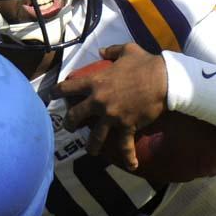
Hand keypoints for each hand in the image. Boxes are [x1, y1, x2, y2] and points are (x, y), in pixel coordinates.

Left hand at [52, 43, 167, 170]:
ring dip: (91, 146)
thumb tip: (102, 50)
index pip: (68, 87)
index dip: (56, 91)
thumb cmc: (145, 64)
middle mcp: (99, 101)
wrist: (164, 79)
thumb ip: (111, 50)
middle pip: (75, 116)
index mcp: (96, 82)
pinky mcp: (127, 126)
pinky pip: (126, 146)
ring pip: (95, 136)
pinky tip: (132, 165)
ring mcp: (112, 116)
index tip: (51, 95)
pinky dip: (129, 157)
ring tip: (91, 151)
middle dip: (69, 123)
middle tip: (70, 126)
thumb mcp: (127, 50)